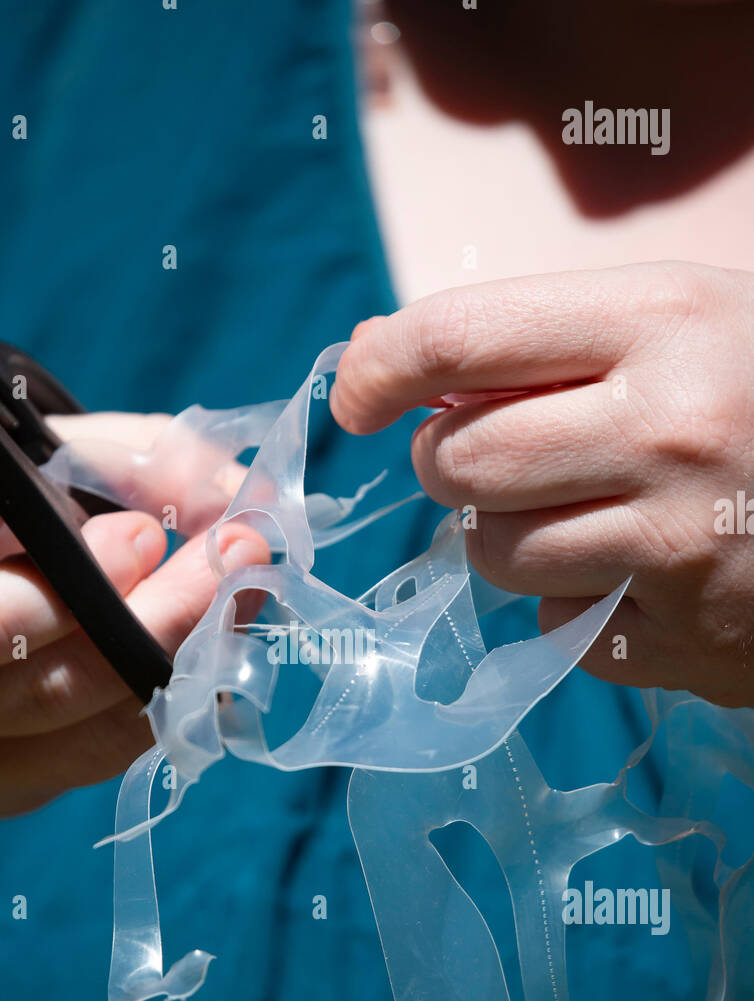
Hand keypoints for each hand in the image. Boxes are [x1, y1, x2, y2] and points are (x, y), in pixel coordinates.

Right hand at [0, 412, 266, 844]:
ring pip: (87, 735)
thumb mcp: (1, 466)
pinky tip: (215, 648)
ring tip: (245, 592)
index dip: (71, 592)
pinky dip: (170, 702)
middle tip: (242, 555)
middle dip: (165, 620)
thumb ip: (114, 461)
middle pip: (47, 688)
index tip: (145, 536)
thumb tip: (236, 486)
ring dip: (188, 663)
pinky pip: (100, 758)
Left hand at [331, 260, 753, 707]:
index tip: (357, 390)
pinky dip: (568, 602)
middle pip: (458, 460)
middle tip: (489, 457)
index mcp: (666, 320)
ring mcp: (678, 545)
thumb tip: (386, 359)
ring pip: (491, 553)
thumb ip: (550, 339)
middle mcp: (669, 429)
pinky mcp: (686, 638)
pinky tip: (633, 574)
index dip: (380, 365)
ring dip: (502, 536)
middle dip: (446, 462)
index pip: (460, 336)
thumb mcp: (685, 322)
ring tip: (576, 512)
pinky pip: (555, 624)